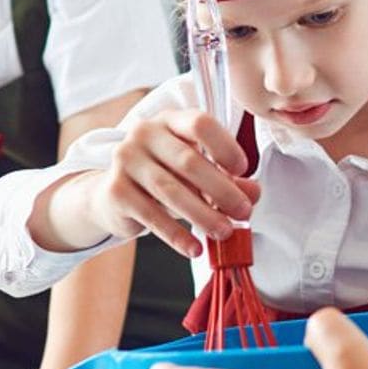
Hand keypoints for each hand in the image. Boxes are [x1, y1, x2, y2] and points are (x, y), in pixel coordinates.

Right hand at [86, 107, 262, 256]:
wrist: (114, 195)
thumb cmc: (163, 176)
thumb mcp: (196, 172)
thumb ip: (226, 178)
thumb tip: (253, 194)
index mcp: (170, 120)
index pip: (200, 124)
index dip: (225, 147)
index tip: (242, 171)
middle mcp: (144, 134)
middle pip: (189, 161)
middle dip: (222, 190)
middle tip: (243, 212)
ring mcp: (126, 160)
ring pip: (171, 191)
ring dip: (203, 215)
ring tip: (224, 232)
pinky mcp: (116, 191)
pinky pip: (152, 216)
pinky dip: (177, 236)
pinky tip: (196, 248)